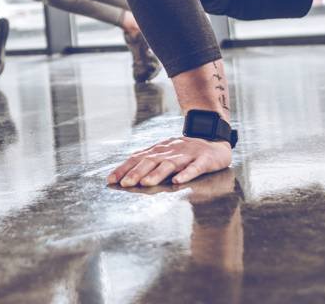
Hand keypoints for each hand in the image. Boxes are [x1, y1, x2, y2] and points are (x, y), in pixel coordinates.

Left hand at [107, 136, 231, 187]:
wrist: (213, 141)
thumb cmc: (185, 152)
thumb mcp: (164, 153)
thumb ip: (147, 162)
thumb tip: (124, 174)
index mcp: (159, 150)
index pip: (138, 158)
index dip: (124, 168)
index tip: (111, 179)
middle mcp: (170, 151)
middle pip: (151, 161)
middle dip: (136, 172)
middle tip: (124, 183)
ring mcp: (187, 155)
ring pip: (170, 164)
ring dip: (157, 174)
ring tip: (146, 183)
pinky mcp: (204, 160)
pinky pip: (194, 168)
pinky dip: (186, 174)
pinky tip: (178, 180)